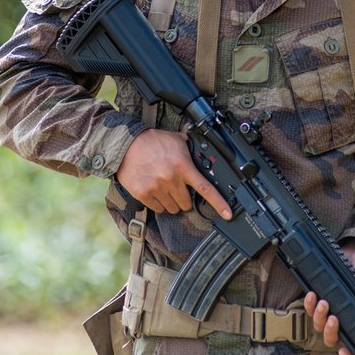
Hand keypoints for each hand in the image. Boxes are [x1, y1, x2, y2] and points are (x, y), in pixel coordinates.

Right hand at [115, 128, 232, 219]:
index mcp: (183, 166)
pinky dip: (159, 203)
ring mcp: (157, 188)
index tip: (227, 214)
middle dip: (184, 198)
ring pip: (172, 208)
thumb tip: (202, 154)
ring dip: (171, 202)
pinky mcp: (144, 194)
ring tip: (164, 188)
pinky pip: (158, 209)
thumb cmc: (152, 141)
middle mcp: (171, 179)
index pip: (205, 188)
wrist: (127, 144)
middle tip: (177, 188)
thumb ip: (191, 149)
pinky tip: (155, 191)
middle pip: (186, 204)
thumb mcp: (177, 140)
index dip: (219, 203)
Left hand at [304, 238, 354, 354]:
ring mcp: (329, 310)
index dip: (348, 352)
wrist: (352, 252)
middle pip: (331, 337)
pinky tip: (312, 295)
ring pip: (319, 325)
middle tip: (334, 318)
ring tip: (323, 302)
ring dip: (319, 316)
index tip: (344, 352)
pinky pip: (310, 308)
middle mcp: (342, 318)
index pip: (352, 342)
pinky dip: (309, 304)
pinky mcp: (318, 298)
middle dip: (330, 331)